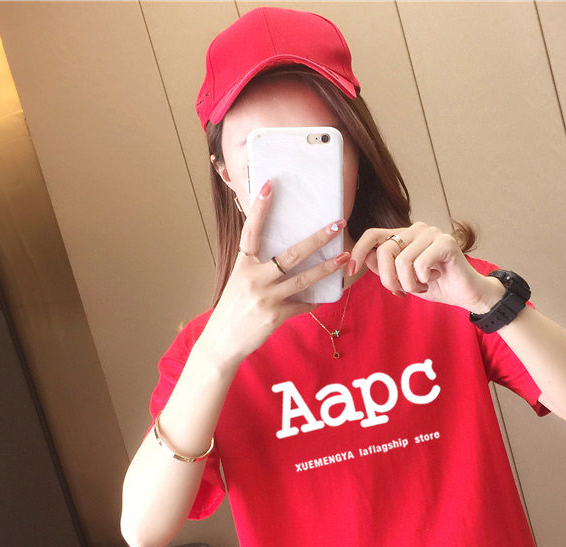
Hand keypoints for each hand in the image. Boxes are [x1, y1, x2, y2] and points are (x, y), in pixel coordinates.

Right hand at [197, 180, 351, 366]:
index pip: (251, 231)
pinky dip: (314, 301)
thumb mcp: (238, 283)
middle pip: (290, 254)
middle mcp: (253, 278)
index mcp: (242, 265)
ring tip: (343, 257)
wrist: (221, 342)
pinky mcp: (275, 315)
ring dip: (326, 268)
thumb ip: (255, 267)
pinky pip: (302, 305)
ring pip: (303, 279)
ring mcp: (265, 297)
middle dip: (317, 239)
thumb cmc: (232, 310)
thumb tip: (279, 253)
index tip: (269, 185)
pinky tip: (326, 296)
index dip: (260, 208)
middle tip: (337, 224)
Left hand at [350, 222, 502, 312]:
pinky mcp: (446, 242)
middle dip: (389, 279)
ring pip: (402, 262)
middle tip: (402, 292)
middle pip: (384, 252)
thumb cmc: (435, 285)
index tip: (351, 271)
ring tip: (423, 286)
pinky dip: (424, 280)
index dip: (358, 251)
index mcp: (404, 235)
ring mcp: (432, 233)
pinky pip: (420, 265)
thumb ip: (384, 267)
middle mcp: (416, 229)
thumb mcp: (403, 279)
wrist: (464, 294)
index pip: (372, 234)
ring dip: (410, 284)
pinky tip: (435, 278)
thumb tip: (364, 258)